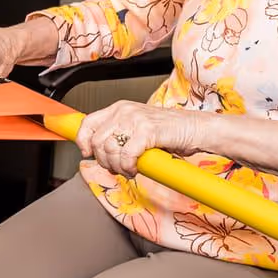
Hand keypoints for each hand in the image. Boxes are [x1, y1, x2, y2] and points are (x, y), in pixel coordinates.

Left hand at [74, 101, 206, 177]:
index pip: (87, 123)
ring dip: (118, 167)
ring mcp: (135, 119)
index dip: (83, 142)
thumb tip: (97, 152)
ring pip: (110, 150)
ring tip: (129, 169)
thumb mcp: (136, 129)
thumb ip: (118, 136)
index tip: (87, 154)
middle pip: (98, 142)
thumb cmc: (168, 132)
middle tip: (118, 168)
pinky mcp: (147, 130)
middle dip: (105, 161)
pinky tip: (137, 168)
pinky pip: (127, 155)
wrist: (194, 128)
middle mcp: (124, 111)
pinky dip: (129, 166)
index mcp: (119, 109)